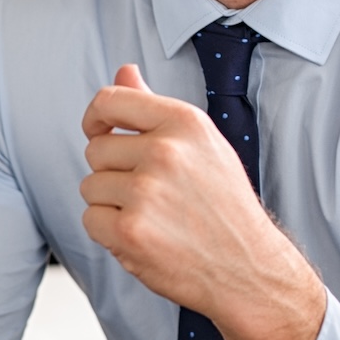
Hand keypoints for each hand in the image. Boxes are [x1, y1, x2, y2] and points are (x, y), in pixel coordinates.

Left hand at [80, 65, 325, 339]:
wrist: (248, 267)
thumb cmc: (225, 207)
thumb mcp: (202, 145)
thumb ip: (155, 109)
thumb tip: (124, 72)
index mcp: (185, 122)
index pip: (111, 100)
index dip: (96, 117)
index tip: (99, 131)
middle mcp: (166, 152)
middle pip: (96, 150)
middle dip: (113, 172)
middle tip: (151, 193)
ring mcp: (146, 192)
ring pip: (91, 186)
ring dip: (111, 204)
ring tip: (153, 216)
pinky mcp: (130, 231)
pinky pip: (91, 220)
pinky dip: (110, 233)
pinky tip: (145, 236)